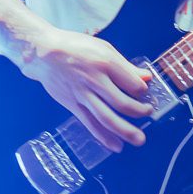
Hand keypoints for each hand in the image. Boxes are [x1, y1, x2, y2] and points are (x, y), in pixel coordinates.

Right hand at [21, 28, 152, 150]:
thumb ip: (126, 66)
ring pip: (106, 118)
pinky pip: (90, 124)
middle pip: (121, 103)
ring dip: (125, 131)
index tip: (145, 92)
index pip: (132, 83)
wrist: (44, 53)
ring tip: (139, 140)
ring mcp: (82, 95)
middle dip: (139, 112)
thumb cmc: (75, 48)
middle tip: (148, 113)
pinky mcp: (72, 105)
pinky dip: (104, 137)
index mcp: (105, 63)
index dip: (143, 90)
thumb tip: (147, 78)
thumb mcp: (104, 49)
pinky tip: (116, 145)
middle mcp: (94, 80)